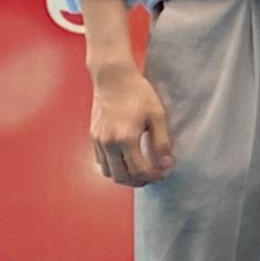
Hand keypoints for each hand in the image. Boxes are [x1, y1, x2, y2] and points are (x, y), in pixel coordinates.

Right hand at [87, 70, 174, 187]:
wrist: (113, 78)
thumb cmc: (138, 94)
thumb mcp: (157, 116)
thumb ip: (162, 142)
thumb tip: (166, 164)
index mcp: (125, 139)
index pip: (138, 170)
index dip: (152, 176)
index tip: (163, 174)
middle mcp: (108, 143)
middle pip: (120, 177)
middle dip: (138, 181)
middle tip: (152, 177)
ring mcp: (98, 141)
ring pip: (107, 172)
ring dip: (123, 177)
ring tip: (140, 171)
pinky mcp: (93, 137)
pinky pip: (100, 161)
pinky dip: (113, 167)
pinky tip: (126, 160)